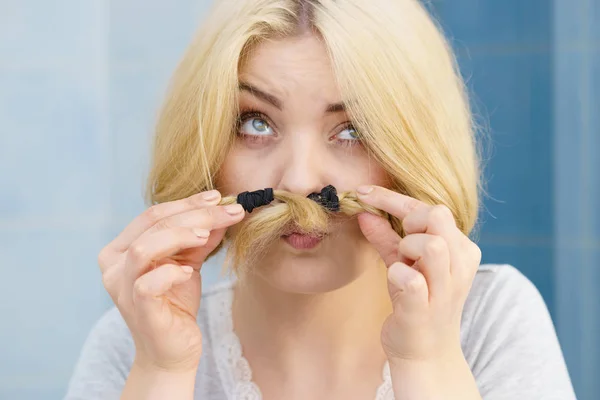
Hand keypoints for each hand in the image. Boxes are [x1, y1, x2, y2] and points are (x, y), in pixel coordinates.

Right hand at [98, 190, 244, 371]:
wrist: (173, 350)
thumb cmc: (176, 303)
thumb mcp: (188, 262)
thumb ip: (200, 237)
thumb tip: (224, 208)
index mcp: (121, 248)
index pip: (152, 214)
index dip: (187, 202)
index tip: (218, 197)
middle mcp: (113, 265)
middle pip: (153, 225)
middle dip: (195, 214)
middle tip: (228, 211)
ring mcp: (121, 288)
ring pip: (144, 248)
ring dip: (180, 235)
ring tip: (207, 236)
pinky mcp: (137, 309)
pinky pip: (147, 283)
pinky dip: (171, 272)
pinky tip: (189, 272)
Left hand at [356, 185, 481, 362]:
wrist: (424, 353)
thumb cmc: (415, 301)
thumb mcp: (403, 262)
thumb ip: (386, 236)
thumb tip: (364, 210)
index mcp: (460, 249)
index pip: (431, 208)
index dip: (392, 197)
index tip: (363, 192)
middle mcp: (460, 266)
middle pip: (437, 216)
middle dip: (408, 221)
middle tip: (399, 244)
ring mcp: (445, 288)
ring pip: (431, 244)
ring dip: (406, 247)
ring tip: (401, 264)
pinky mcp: (424, 310)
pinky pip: (411, 279)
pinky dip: (396, 274)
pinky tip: (394, 280)